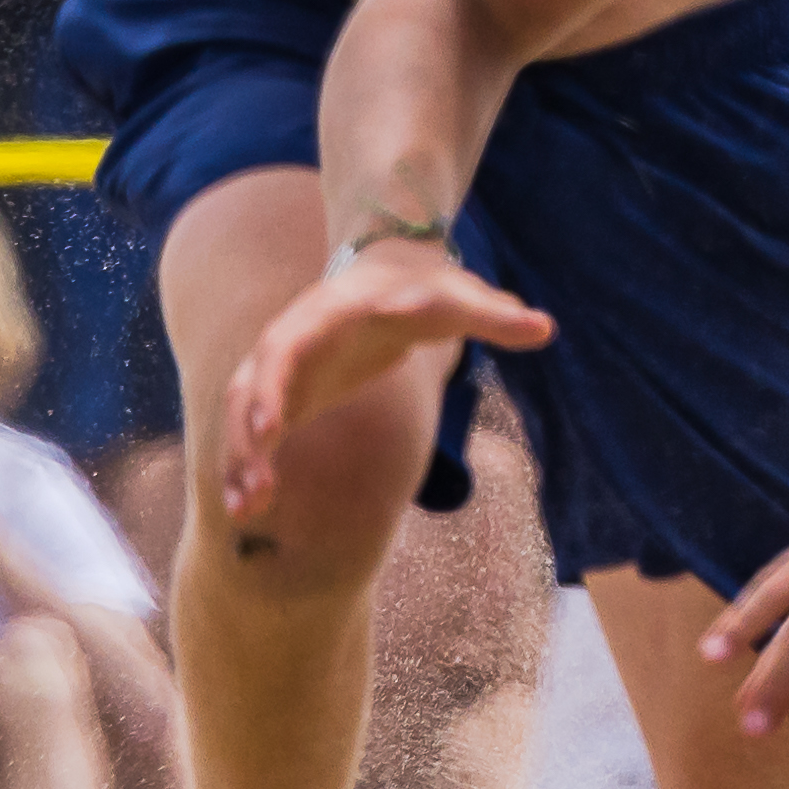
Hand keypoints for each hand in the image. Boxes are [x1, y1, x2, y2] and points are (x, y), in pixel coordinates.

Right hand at [217, 248, 552, 523]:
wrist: (382, 277)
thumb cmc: (424, 290)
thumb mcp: (458, 298)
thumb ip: (494, 316)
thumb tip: (546, 329)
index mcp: (335, 307)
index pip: (299, 335)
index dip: (281, 374)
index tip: (276, 419)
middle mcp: (297, 333)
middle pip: (260, 373)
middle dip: (252, 417)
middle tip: (257, 470)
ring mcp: (282, 364)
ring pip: (246, 407)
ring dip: (242, 455)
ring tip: (247, 508)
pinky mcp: (282, 394)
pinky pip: (254, 431)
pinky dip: (247, 467)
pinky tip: (247, 511)